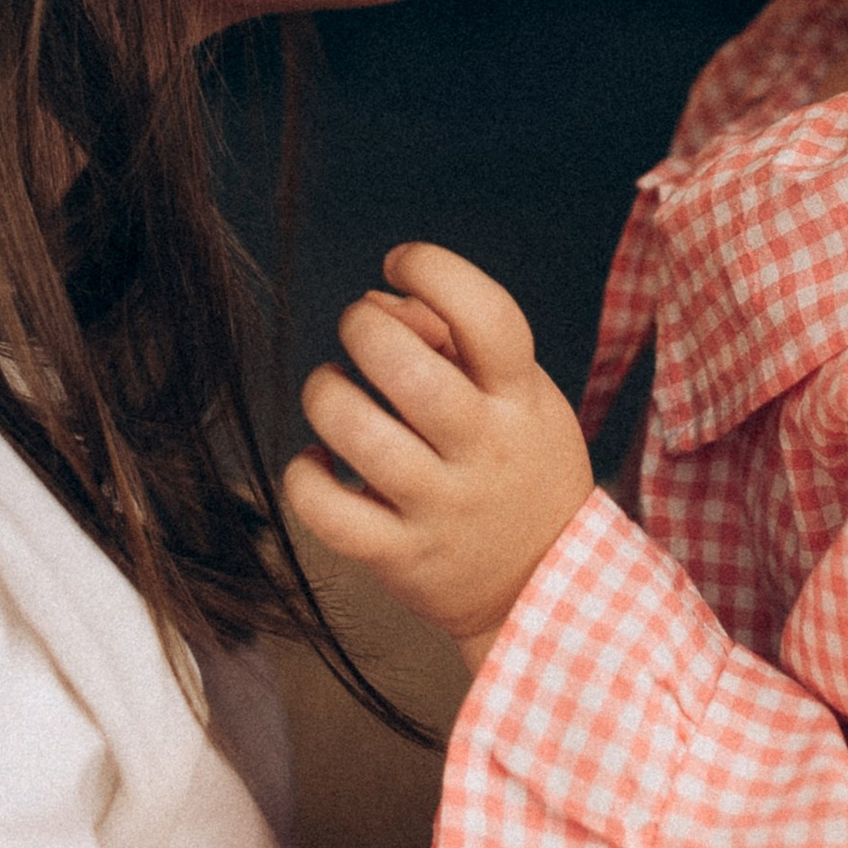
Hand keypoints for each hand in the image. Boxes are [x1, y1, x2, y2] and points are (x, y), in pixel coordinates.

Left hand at [282, 243, 597, 659]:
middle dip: (361, 329)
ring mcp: (443, 508)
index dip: (432, 269)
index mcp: (520, 397)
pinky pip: (329, 511)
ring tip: (333, 390)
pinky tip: (318, 463)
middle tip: (357, 332)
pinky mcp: (403, 557)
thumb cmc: (515, 464)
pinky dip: (304, 476)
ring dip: (326, 394)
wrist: (542, 585)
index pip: (486, 315)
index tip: (400, 263)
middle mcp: (486, 450)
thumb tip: (375, 303)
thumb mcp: (517, 394)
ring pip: (359, 434)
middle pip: (407, 371)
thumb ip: (454, 337)